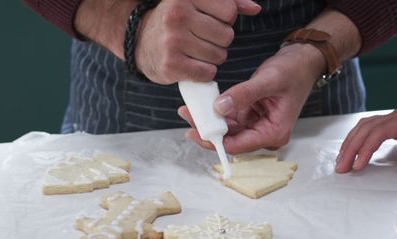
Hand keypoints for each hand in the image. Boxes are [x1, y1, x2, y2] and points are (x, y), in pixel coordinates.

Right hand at [136, 0, 260, 83]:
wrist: (140, 42)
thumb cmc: (177, 21)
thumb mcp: (198, 3)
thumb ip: (229, 2)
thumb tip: (255, 8)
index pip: (229, 11)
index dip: (225, 20)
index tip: (209, 21)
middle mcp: (177, 15)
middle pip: (227, 35)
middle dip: (220, 41)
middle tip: (201, 39)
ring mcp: (173, 40)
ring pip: (219, 56)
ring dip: (213, 58)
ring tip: (195, 51)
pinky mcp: (171, 65)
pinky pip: (208, 73)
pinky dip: (204, 73)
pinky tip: (191, 64)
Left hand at [177, 43, 325, 153]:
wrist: (302, 61)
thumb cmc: (293, 72)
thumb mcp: (268, 81)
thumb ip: (243, 95)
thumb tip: (219, 107)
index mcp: (274, 133)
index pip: (241, 145)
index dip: (217, 141)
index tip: (197, 132)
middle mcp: (265, 134)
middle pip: (231, 140)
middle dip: (208, 131)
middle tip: (188, 116)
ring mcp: (257, 126)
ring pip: (228, 131)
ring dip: (209, 122)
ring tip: (189, 110)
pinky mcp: (251, 117)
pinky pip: (230, 119)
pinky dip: (216, 113)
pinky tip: (202, 105)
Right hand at [335, 102, 396, 172]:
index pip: (379, 131)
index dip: (365, 148)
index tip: (358, 166)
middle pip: (366, 129)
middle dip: (351, 148)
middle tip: (341, 168)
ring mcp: (396, 119)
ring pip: (365, 128)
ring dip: (351, 143)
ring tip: (341, 161)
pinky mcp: (396, 125)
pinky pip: (371, 130)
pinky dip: (358, 140)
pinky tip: (353, 150)